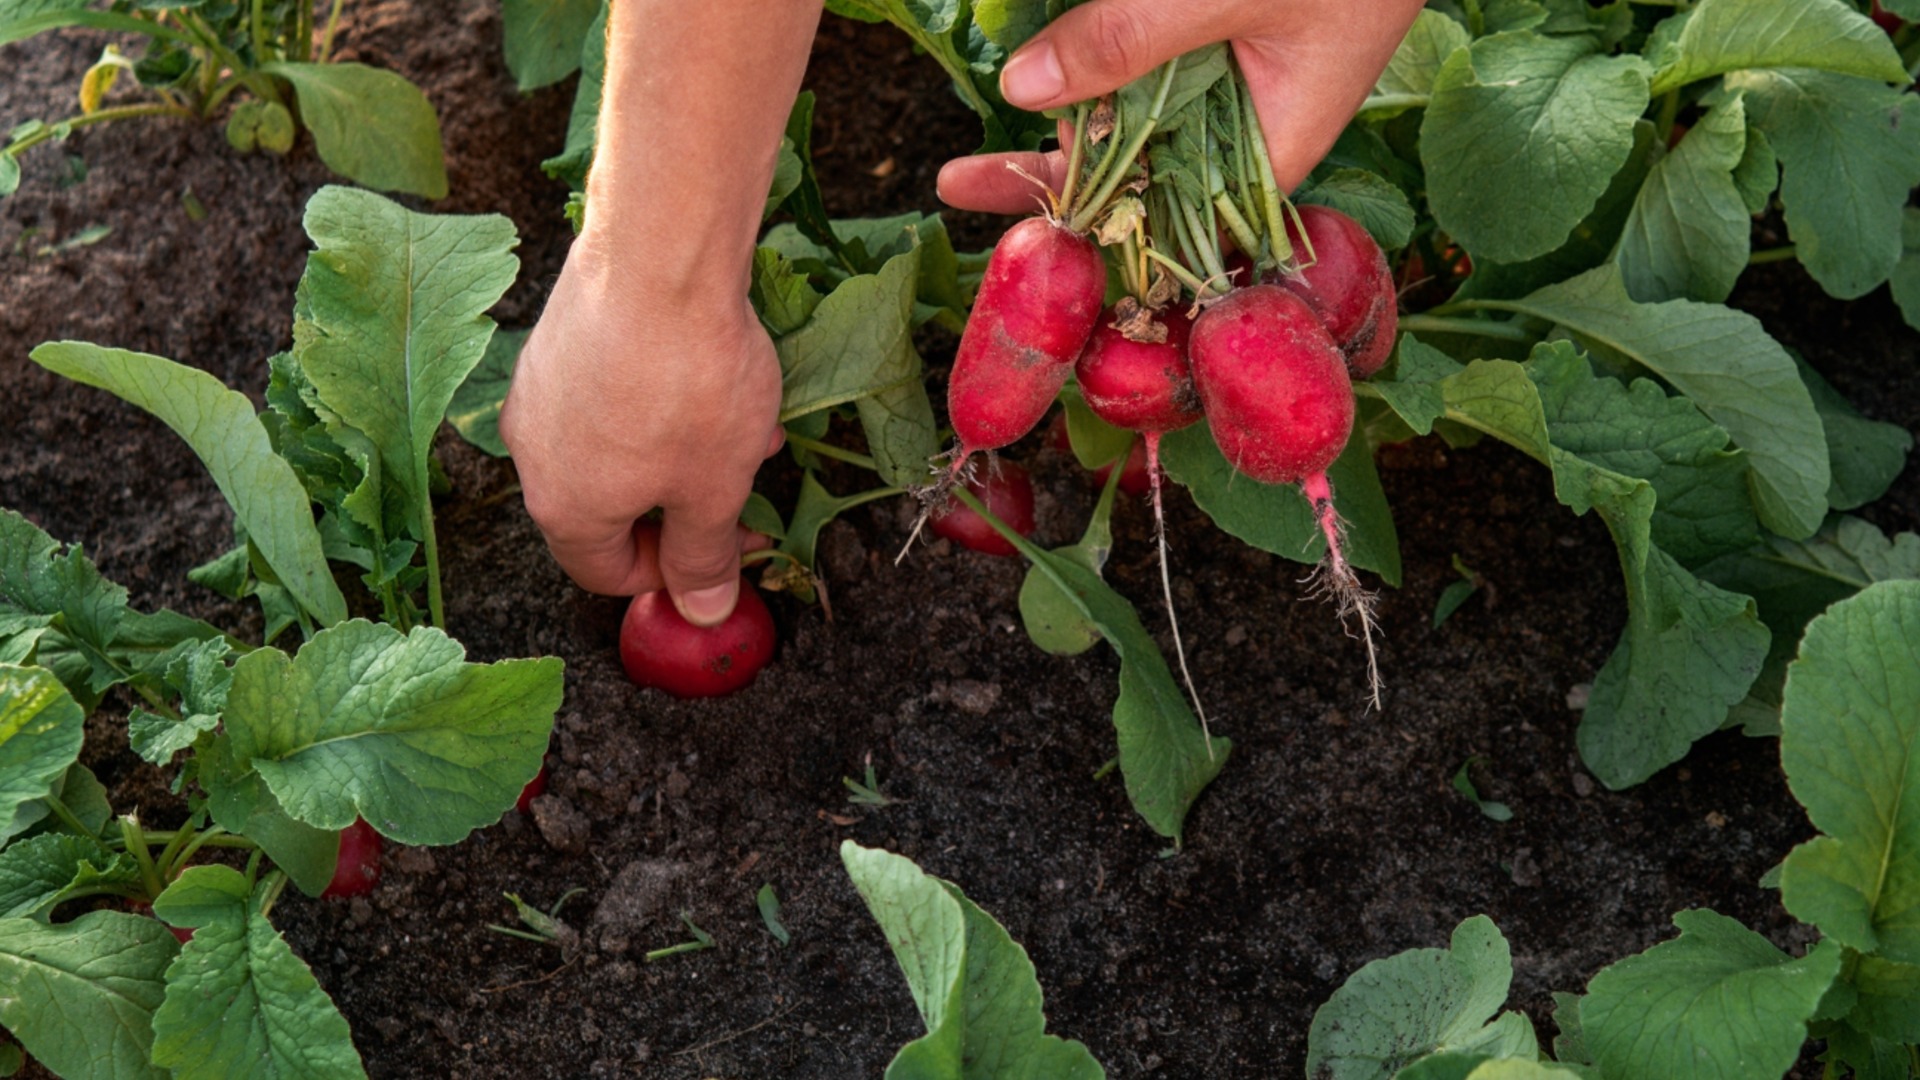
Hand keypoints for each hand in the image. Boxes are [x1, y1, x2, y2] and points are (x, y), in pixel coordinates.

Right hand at [499, 229, 784, 625]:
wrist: (659, 256)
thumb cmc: (687, 383)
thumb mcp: (714, 489)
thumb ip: (705, 558)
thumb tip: (701, 611)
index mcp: (564, 507)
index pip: (604, 573)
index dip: (670, 576)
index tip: (724, 553)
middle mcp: (534, 453)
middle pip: (609, 509)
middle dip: (685, 506)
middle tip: (744, 491)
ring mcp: (540, 389)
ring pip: (617, 446)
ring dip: (683, 451)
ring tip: (746, 427)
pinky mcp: (557, 337)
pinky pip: (610, 392)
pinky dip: (660, 401)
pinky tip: (716, 376)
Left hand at [937, 0, 1424, 212]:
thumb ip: (1125, 40)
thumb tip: (1022, 91)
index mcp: (1275, 145)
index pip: (1177, 218)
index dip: (1095, 232)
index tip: (1017, 235)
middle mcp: (1251, 120)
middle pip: (1140, 169)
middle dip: (1053, 178)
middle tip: (956, 181)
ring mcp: (1234, 70)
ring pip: (1136, 110)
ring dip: (1066, 117)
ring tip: (976, 153)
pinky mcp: (1219, 23)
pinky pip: (1146, 55)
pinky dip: (1098, 61)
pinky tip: (1043, 66)